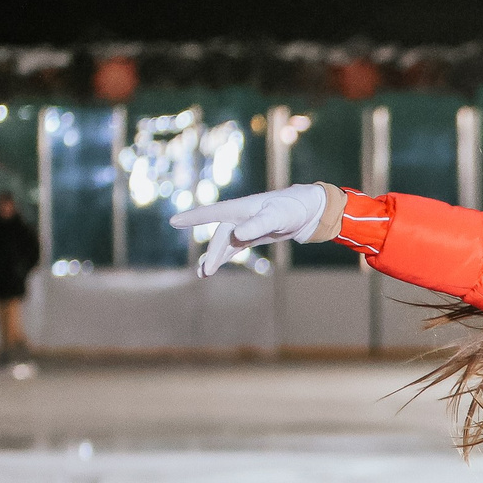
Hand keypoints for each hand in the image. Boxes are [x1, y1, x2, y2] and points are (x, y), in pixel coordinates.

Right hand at [167, 184, 327, 277]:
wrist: (308, 210)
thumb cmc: (292, 208)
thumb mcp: (276, 216)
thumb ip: (257, 225)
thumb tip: (237, 234)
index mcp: (240, 208)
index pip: (211, 213)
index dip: (193, 218)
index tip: (174, 222)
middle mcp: (239, 217)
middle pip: (220, 236)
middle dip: (212, 253)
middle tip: (205, 271)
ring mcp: (245, 227)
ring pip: (224, 244)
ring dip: (214, 258)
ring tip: (203, 274)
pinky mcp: (252, 236)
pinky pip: (233, 248)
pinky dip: (223, 257)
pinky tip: (213, 268)